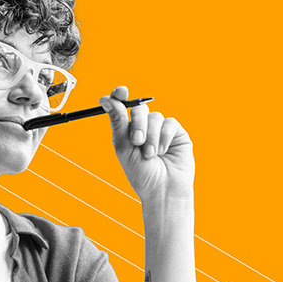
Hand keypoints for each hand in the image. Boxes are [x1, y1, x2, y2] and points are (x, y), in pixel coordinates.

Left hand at [101, 86, 193, 201]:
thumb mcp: (123, 147)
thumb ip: (117, 122)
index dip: (120, 96)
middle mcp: (143, 127)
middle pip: (139, 109)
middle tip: (137, 141)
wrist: (163, 190)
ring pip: (155, 116)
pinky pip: (169, 123)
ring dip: (151, 136)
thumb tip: (106, 99)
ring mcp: (160, 129)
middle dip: (138, 123)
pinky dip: (164, 137)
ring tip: (151, 154)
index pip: (123, 106)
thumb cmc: (142, 174)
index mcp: (127, 131)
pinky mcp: (176, 133)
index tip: (120, 91)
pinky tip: (163, 151)